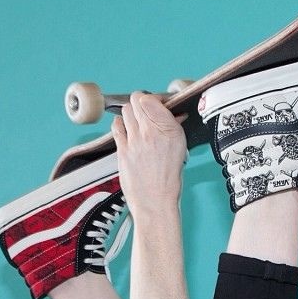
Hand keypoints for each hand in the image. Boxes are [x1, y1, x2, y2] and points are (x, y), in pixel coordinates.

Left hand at [111, 92, 187, 216]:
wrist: (155, 200)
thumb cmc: (169, 178)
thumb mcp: (180, 146)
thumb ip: (175, 126)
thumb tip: (173, 114)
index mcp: (168, 130)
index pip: (149, 98)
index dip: (153, 98)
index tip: (159, 103)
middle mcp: (149, 132)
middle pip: (135, 101)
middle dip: (142, 103)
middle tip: (148, 111)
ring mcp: (133, 141)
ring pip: (125, 111)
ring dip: (131, 112)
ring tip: (138, 121)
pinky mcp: (121, 150)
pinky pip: (116, 127)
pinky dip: (121, 124)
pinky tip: (127, 130)